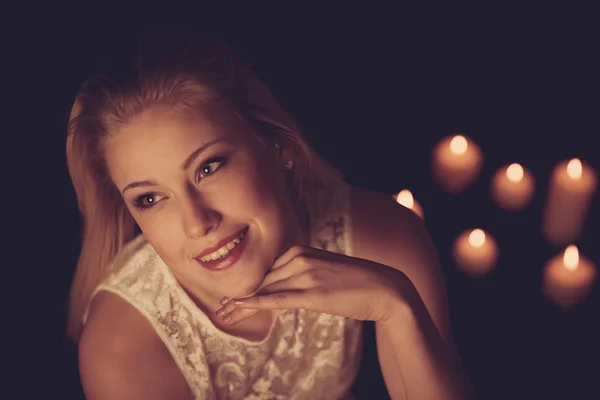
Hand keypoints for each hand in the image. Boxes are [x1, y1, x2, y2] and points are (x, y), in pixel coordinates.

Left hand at [215, 245, 411, 324]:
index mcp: (301, 250)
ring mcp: (305, 274)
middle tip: (221, 310)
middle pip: (262, 280)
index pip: (268, 271)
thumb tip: (285, 288)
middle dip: (240, 296)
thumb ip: (303, 274)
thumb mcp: (325, 271)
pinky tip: (240, 308)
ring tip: (224, 315)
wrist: (386, 287)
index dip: (249, 286)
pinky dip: (256, 304)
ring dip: (242, 303)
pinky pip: (277, 298)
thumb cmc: (358, 281)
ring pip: (265, 289)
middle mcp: (299, 258)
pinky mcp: (312, 292)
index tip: (232, 297)